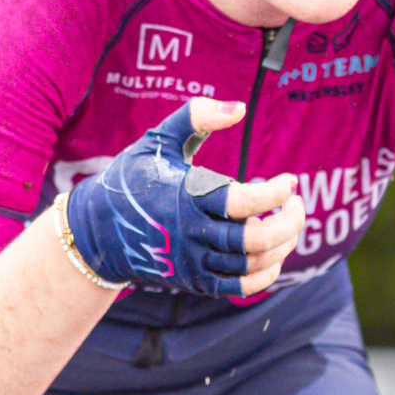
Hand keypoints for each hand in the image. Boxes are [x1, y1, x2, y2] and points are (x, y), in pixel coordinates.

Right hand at [68, 98, 302, 299]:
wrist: (96, 232)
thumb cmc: (133, 178)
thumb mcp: (158, 140)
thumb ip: (197, 116)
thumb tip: (241, 108)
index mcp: (186, 197)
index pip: (243, 202)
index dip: (275, 193)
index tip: (290, 181)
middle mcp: (191, 234)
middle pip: (255, 239)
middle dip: (290, 221)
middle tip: (299, 202)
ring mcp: (194, 261)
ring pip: (252, 264)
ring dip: (283, 244)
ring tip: (289, 222)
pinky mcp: (194, 280)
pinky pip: (240, 287)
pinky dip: (266, 273)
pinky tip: (276, 254)